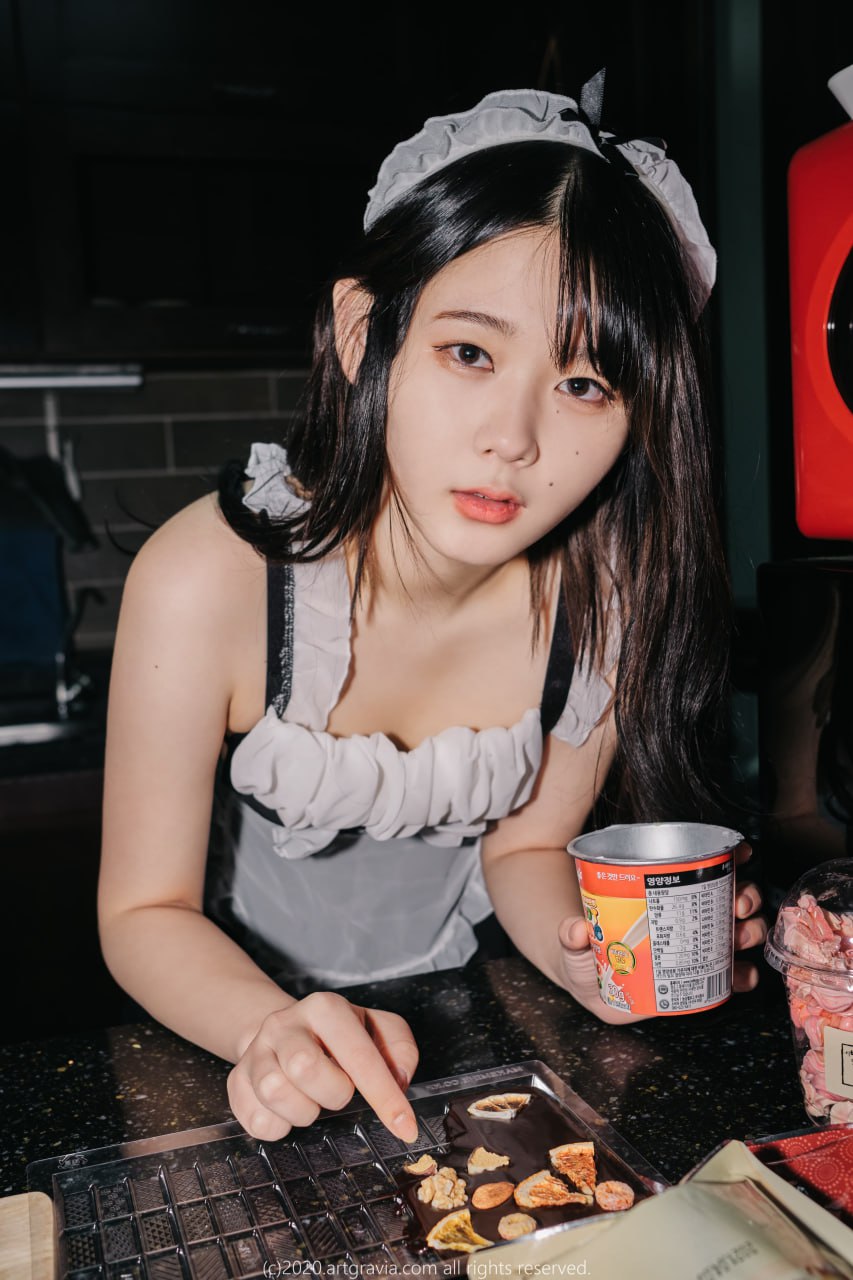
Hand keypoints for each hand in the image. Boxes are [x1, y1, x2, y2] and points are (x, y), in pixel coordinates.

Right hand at [227, 991, 419, 1142]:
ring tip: (313, 1100)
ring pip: (274, 1092)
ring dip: (303, 1111)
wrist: (284, 1029)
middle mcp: (285, 1024)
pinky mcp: (236, 1081)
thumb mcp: (376, 1027)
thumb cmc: (338, 1035)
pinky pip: (255, 1119)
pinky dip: (278, 1127)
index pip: (358, 1054)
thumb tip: (399, 1080)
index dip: (385, 1096)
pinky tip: (288, 1111)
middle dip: (333, 1093)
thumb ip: (399, 1047)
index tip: (405, 1128)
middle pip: (305, 1068)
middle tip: (340, 1092)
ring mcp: (256, 1052)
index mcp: (325, 1008)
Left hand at [558, 843, 767, 1019]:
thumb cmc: (586, 951)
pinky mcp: (700, 979)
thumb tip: (576, 929)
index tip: (740, 854)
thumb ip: (571, 936)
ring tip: (739, 938)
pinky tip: (740, 976)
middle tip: (738, 904)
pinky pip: (731, 975)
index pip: (703, 869)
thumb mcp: (576, 940)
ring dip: (748, 931)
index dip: (729, 858)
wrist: (590, 988)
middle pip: (731, 897)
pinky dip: (742, 974)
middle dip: (745, 896)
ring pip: (739, 931)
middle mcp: (689, 917)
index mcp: (666, 895)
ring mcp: (698, 947)